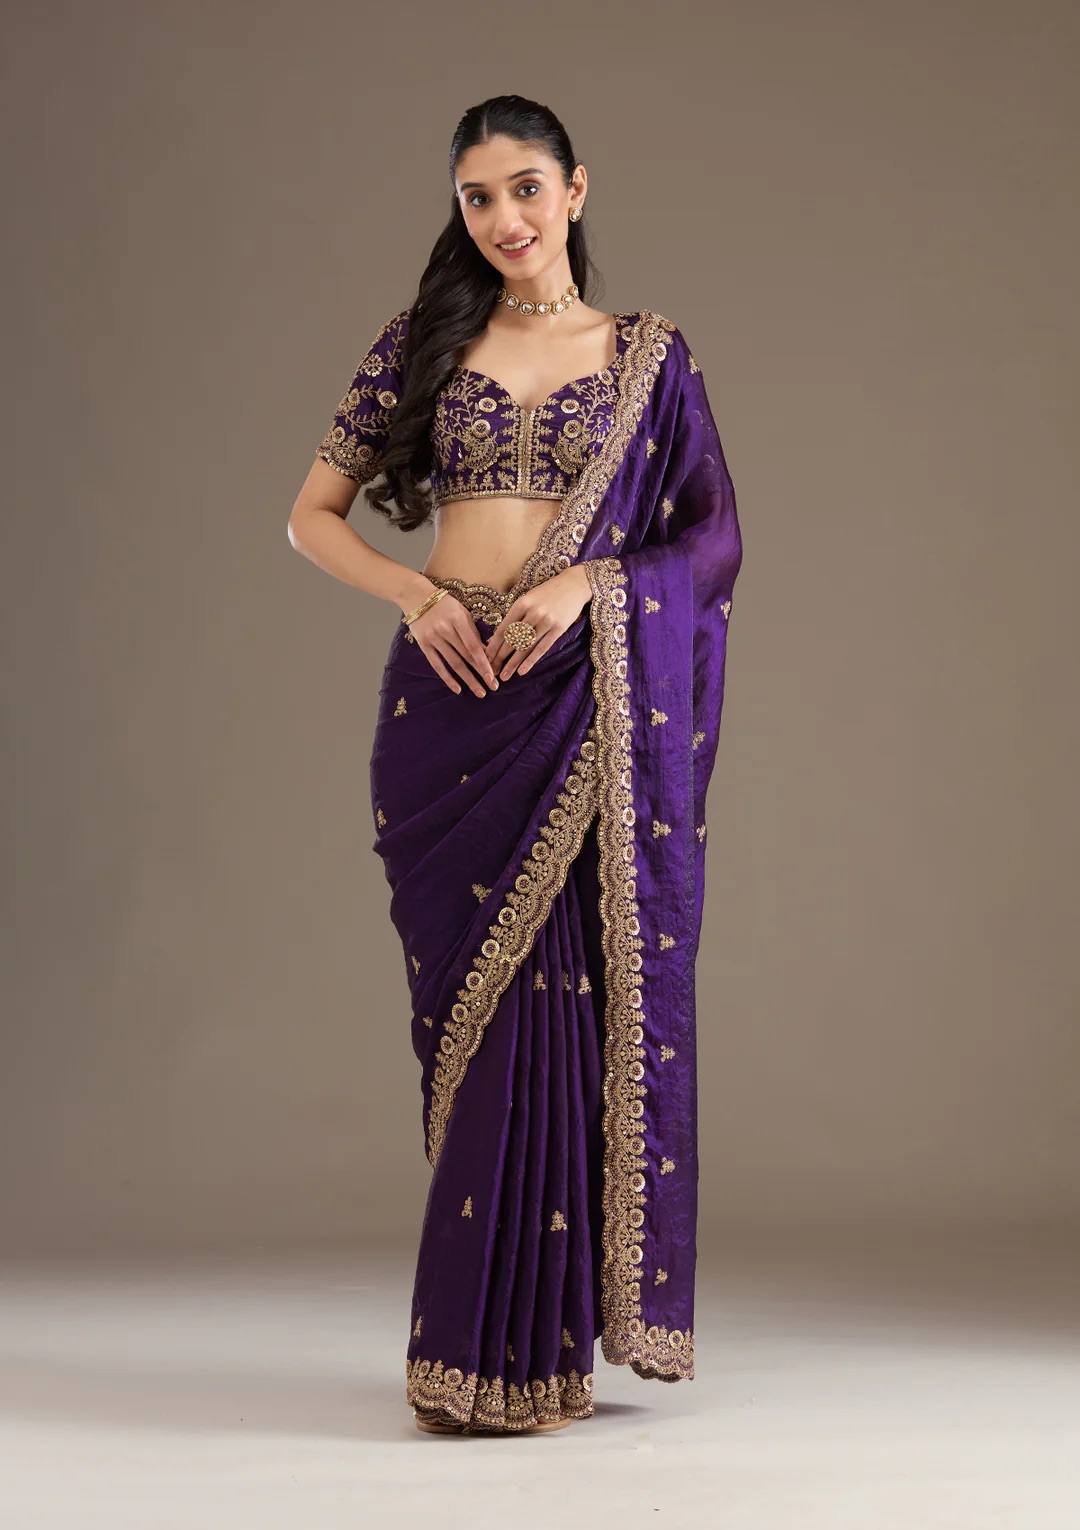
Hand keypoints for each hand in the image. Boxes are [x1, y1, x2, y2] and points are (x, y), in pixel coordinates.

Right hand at [408, 592, 499, 696]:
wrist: (416, 596)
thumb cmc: (444, 604)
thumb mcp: (462, 612)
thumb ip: (473, 631)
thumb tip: (486, 652)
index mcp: (458, 620)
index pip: (473, 646)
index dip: (484, 663)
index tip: (493, 676)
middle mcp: (445, 630)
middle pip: (466, 657)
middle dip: (480, 674)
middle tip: (493, 687)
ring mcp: (433, 638)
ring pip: (453, 664)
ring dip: (468, 680)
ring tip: (479, 692)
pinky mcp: (424, 645)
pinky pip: (437, 665)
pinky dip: (448, 678)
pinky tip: (458, 689)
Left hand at [483, 565, 591, 680]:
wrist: (574, 585)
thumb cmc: (547, 592)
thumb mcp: (528, 598)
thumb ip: (515, 616)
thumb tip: (497, 637)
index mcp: (521, 604)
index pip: (503, 629)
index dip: (493, 646)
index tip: (485, 658)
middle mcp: (533, 613)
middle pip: (512, 640)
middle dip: (500, 658)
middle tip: (491, 671)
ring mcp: (546, 621)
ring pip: (525, 647)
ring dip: (513, 664)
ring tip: (504, 676)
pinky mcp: (559, 629)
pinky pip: (542, 648)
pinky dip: (531, 661)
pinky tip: (522, 672)